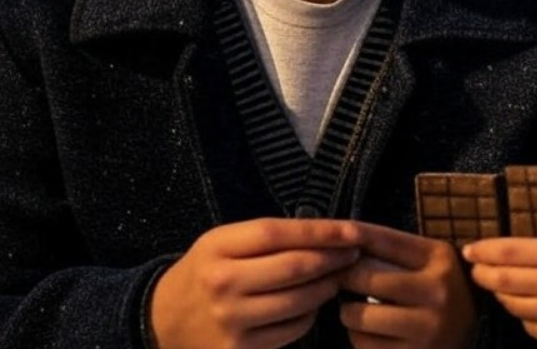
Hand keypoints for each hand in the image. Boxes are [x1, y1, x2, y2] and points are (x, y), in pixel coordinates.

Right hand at [149, 218, 362, 348]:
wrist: (161, 321)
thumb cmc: (205, 273)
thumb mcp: (223, 243)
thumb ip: (267, 237)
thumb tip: (327, 234)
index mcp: (217, 248)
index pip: (279, 233)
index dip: (322, 231)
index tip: (353, 230)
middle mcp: (223, 284)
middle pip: (295, 267)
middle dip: (333, 259)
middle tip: (353, 253)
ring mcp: (231, 320)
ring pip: (300, 301)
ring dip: (327, 287)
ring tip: (336, 277)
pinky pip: (293, 329)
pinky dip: (310, 315)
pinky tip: (311, 304)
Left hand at [339, 223, 474, 348]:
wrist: (468, 340)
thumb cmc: (441, 295)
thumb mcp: (431, 265)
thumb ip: (396, 253)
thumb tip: (344, 241)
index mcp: (441, 259)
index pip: (385, 240)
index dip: (354, 236)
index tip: (333, 238)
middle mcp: (437, 290)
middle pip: (364, 276)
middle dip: (344, 278)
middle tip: (341, 280)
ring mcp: (427, 326)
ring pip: (358, 314)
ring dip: (349, 312)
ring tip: (359, 311)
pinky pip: (363, 343)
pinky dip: (359, 337)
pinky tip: (373, 333)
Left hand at [464, 238, 536, 348]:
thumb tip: (508, 258)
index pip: (511, 252)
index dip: (485, 250)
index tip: (470, 250)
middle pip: (504, 281)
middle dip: (483, 274)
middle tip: (476, 270)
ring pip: (514, 306)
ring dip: (502, 296)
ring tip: (502, 288)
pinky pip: (531, 328)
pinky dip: (525, 316)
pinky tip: (528, 308)